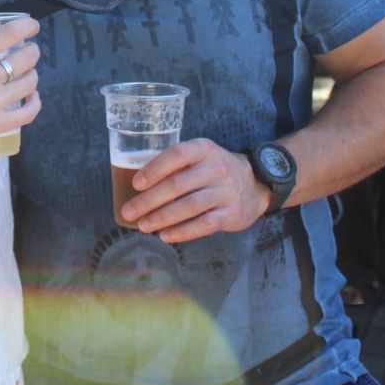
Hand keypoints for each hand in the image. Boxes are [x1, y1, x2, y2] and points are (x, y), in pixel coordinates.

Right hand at [0, 16, 42, 168]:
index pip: (8, 35)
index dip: (26, 26)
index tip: (31, 26)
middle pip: (25, 58)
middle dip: (32, 50)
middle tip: (29, 50)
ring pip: (29, 83)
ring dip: (32, 74)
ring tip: (27, 73)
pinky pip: (27, 113)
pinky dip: (35, 103)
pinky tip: (31, 97)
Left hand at [120, 139, 270, 242]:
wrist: (254, 184)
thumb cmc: (213, 171)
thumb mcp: (199, 157)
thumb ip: (174, 166)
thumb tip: (134, 185)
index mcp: (203, 149)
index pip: (177, 155)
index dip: (154, 169)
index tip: (136, 184)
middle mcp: (216, 167)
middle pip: (178, 184)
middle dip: (149, 200)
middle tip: (129, 211)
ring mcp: (226, 191)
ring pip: (189, 206)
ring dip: (162, 217)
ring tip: (143, 225)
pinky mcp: (232, 213)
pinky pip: (204, 224)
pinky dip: (183, 231)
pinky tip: (165, 235)